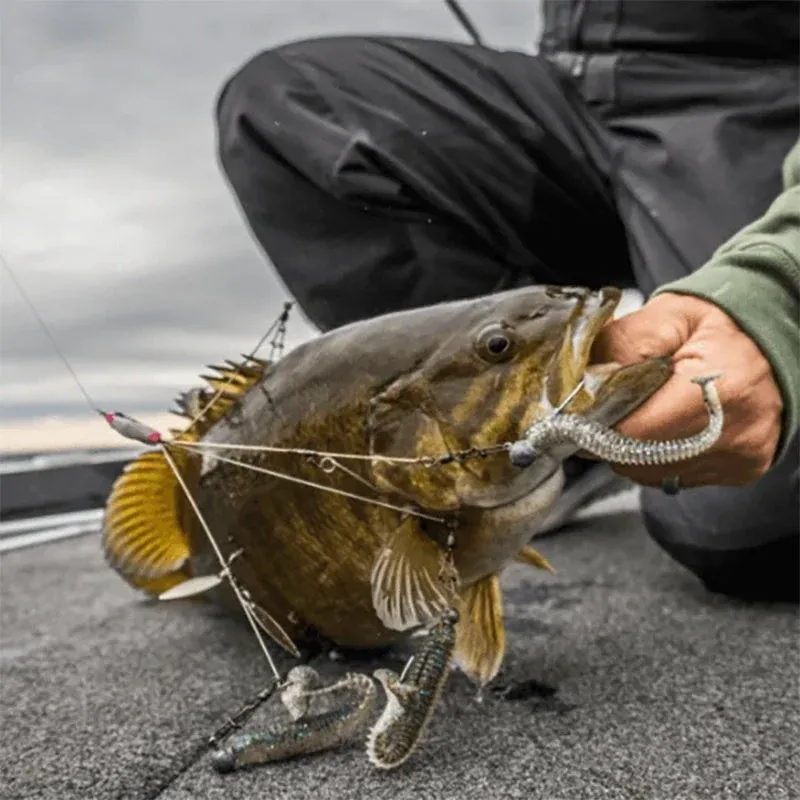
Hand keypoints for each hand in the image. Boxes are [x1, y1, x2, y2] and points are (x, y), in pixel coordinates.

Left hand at [589, 292, 783, 487]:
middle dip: (613, 436)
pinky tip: (673, 423)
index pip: (634, 432)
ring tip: (651, 409)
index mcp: (721, 388)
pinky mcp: (741, 469)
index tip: (584, 409)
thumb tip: (581, 383)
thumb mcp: (667, 316)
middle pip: (639, 459)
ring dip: (636, 447)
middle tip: (617, 404)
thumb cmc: (719, 323)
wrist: (773, 337)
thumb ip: (620, 347)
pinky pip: (676, 474)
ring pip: (653, 472)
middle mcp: (736, 432)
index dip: (598, 424)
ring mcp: (741, 456)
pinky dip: (661, 454)